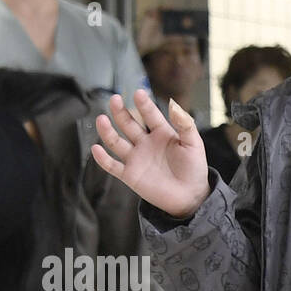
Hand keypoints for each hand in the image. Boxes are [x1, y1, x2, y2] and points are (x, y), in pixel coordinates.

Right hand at [91, 89, 210, 219]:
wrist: (189, 196)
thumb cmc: (194, 169)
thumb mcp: (194, 144)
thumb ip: (185, 125)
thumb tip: (174, 104)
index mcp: (161, 133)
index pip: (150, 115)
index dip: (144, 105)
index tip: (138, 93)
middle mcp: (146, 143)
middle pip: (129, 124)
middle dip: (121, 112)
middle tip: (114, 99)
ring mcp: (136, 158)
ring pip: (117, 142)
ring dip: (108, 131)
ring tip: (101, 119)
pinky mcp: (130, 175)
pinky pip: (112, 166)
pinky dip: (103, 159)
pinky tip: (96, 148)